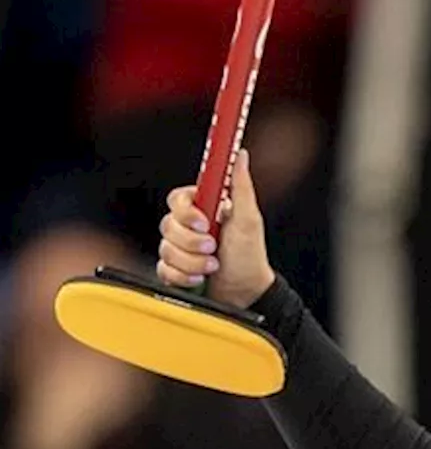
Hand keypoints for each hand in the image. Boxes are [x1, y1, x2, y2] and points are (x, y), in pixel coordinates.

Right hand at [158, 149, 275, 308]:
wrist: (246, 293)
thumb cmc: (249, 256)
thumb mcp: (248, 220)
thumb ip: (241, 186)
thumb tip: (240, 155)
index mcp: (204, 209)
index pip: (178, 199)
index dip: (186, 212)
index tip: (203, 222)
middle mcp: (189, 227)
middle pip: (168, 225)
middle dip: (192, 242)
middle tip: (213, 248)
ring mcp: (180, 248)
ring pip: (165, 249)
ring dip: (192, 262)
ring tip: (213, 266)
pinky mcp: (174, 269)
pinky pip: (164, 269)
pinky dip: (183, 277)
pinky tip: (199, 279)